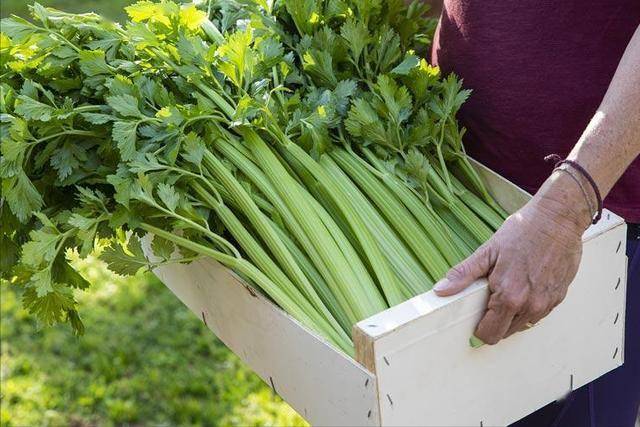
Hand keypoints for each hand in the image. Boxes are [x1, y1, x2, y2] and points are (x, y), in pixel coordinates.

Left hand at [433, 171, 592, 343]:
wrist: (558, 219)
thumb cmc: (522, 231)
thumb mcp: (487, 251)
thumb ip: (463, 275)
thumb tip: (441, 290)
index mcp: (509, 296)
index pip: (490, 334)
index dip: (479, 328)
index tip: (475, 316)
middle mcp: (530, 305)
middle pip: (505, 333)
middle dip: (494, 322)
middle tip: (489, 298)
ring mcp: (547, 303)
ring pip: (522, 325)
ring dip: (511, 315)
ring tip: (508, 287)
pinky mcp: (559, 297)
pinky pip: (538, 314)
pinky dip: (528, 307)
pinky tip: (525, 285)